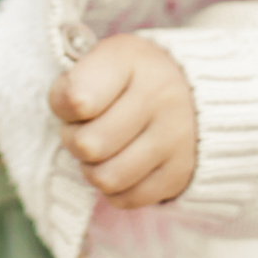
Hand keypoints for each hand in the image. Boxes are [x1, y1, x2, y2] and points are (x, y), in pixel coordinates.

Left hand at [48, 34, 197, 208]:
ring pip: (106, 178)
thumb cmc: (131, 76)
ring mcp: (175, 137)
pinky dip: (115, 190)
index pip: (76, 99)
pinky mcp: (180, 172)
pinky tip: (120, 166)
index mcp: (133, 60)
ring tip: (100, 151)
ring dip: (92, 169)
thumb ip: (72, 82)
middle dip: (74, 141)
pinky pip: (127, 199)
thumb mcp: (101, 58)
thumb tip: (68, 112)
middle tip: (83, 130)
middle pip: (88, 145)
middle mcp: (161, 96)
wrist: (195, 91)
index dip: (62, 107)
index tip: (75, 101)